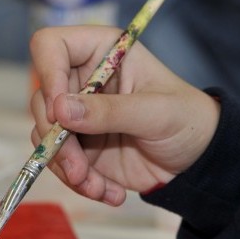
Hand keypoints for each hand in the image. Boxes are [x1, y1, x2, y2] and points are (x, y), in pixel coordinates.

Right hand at [29, 25, 220, 205]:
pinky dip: (79, 183)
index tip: (60, 111)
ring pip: (45, 136)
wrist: (198, 162)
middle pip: (42, 100)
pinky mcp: (77, 146)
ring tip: (98, 187)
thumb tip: (60, 109)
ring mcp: (77, 115)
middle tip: (79, 168)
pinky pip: (58, 163)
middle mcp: (81, 80)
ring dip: (67, 168)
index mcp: (101, 52)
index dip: (47, 74)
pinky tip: (108, 192)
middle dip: (57, 140)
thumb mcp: (155, 113)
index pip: (51, 46)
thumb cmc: (188, 121)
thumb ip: (110, 110)